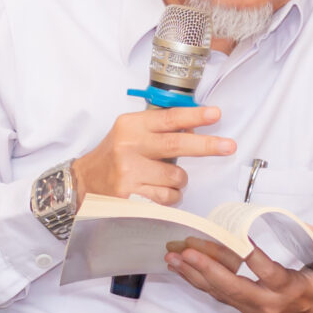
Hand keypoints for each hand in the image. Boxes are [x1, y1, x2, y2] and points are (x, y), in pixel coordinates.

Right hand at [72, 105, 234, 206]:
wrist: (84, 182)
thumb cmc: (113, 155)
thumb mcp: (131, 132)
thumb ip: (158, 129)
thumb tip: (194, 128)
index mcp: (131, 126)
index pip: (169, 118)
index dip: (195, 116)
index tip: (215, 114)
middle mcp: (129, 147)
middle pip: (177, 145)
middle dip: (207, 146)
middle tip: (228, 146)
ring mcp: (129, 173)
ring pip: (176, 177)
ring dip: (178, 180)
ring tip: (163, 178)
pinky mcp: (131, 197)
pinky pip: (167, 197)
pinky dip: (170, 196)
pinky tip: (157, 191)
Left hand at [162, 232, 312, 312]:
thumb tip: (298, 222)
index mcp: (290, 290)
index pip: (266, 271)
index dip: (249, 254)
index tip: (235, 236)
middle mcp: (268, 303)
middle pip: (232, 287)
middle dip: (207, 268)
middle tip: (186, 252)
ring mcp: (255, 309)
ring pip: (220, 292)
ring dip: (195, 275)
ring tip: (174, 257)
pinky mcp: (247, 310)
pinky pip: (220, 295)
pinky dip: (200, 281)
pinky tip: (184, 269)